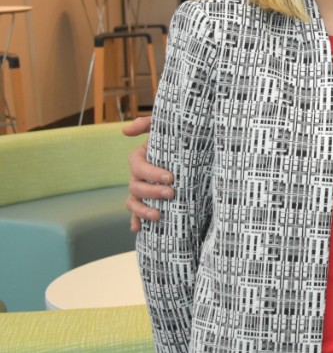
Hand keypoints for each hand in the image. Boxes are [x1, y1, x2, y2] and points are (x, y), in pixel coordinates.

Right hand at [124, 116, 172, 232]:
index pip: (138, 167)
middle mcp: (136, 175)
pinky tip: (138, 230)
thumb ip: (147, 123)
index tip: (170, 177)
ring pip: (133, 202)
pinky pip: (136, 213)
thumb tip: (126, 131)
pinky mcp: (147, 200)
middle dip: (152, 191)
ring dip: (142, 210)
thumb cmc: (173, 138)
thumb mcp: (162, 127)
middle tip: (171, 193)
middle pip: (136, 186)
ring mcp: (140, 190)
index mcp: (139, 158)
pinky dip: (136, 221)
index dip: (151, 173)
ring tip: (158, 215)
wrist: (186, 151)